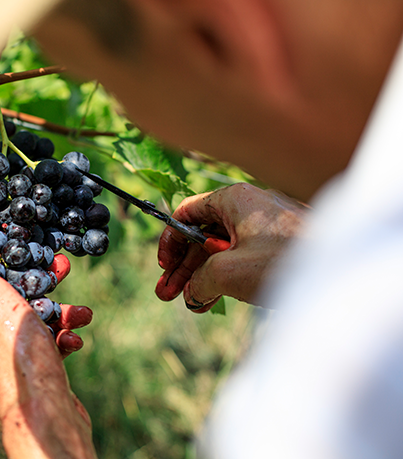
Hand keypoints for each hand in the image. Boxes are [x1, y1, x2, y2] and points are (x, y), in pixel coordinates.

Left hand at [0, 229, 95, 457]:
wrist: (45, 419)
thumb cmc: (15, 359)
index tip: (24, 248)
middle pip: (3, 301)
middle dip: (38, 284)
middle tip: (61, 267)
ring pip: (26, 326)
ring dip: (56, 313)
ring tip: (78, 312)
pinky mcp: (22, 382)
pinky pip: (38, 351)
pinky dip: (57, 340)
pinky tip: (74, 339)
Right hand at [155, 183, 306, 311]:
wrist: (340, 271)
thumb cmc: (283, 262)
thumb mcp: (227, 272)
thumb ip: (200, 281)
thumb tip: (193, 293)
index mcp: (233, 199)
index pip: (187, 213)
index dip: (170, 240)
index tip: (163, 266)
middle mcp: (249, 208)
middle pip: (203, 236)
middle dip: (183, 268)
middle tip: (166, 293)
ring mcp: (267, 227)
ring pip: (223, 250)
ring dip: (202, 277)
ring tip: (189, 303)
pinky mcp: (280, 246)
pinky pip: (243, 258)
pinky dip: (226, 277)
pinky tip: (214, 301)